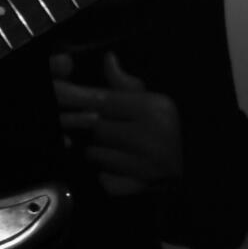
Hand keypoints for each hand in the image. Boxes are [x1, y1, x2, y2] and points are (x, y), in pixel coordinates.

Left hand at [50, 50, 182, 198]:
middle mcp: (150, 137)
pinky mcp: (138, 189)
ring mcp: (144, 167)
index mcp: (153, 109)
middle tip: (83, 123)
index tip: (54, 92)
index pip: (104, 101)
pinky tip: (117, 167)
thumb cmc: (168, 128)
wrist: (193, 169)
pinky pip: (104, 179)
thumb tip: (108, 58)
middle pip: (96, 129)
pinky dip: (104, 174)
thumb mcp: (152, 100)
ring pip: (97, 155)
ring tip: (111, 146)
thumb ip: (124, 83)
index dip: (75, 97)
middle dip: (87, 125)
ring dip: (95, 150)